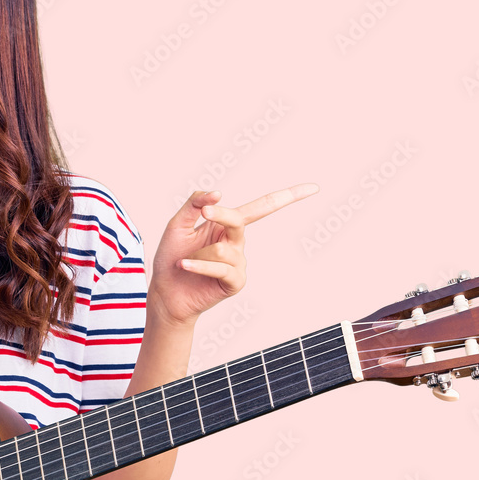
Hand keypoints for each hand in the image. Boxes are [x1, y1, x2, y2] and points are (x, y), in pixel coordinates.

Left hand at [148, 184, 318, 327]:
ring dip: (198, 252)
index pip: (262, 207)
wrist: (165, 292)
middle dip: (219, 214)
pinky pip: (221, 267)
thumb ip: (195, 204)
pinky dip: (200, 264)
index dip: (289, 196)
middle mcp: (237, 242)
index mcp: (227, 225)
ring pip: (222, 248)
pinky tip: (185, 264)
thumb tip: (219, 193)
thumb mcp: (178, 225)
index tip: (314, 187)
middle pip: (238, 220)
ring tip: (185, 261)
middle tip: (204, 212)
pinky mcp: (236, 282)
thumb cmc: (171, 258)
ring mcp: (239, 262)